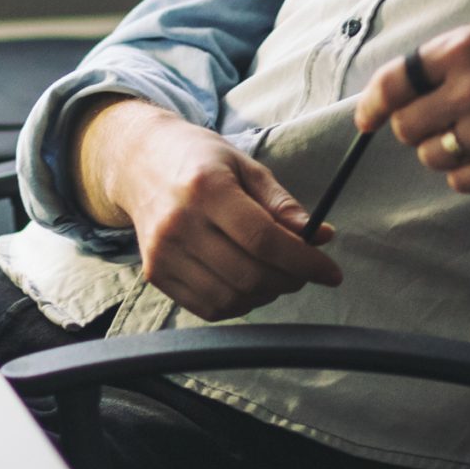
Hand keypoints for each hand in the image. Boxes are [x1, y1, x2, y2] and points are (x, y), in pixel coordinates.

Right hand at [73, 98, 341, 320]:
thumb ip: (281, 204)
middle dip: (289, 280)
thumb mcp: (244, 166)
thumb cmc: (199, 160)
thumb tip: (321, 238)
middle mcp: (179, 223)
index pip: (264, 239)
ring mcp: (162, 252)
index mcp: (205, 188)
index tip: (331, 272)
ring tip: (274, 274)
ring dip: (265, 295)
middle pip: (249, 274)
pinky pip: (208, 308)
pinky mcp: (155, 273)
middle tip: (303, 270)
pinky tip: (246, 282)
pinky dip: (238, 303)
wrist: (138, 163)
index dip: (304, 262)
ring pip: (231, 298)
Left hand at [353, 18, 469, 193]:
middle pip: (407, 127)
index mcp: (461, 48)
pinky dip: (468, 173)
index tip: (367, 121)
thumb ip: (450, 61)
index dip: (373, 106)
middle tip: (445, 123)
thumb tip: (402, 93)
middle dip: (418, 129)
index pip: (393, 83)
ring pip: (432, 156)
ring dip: (444, 151)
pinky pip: (462, 181)